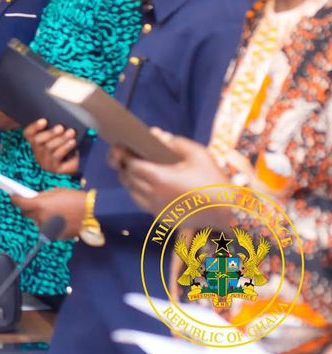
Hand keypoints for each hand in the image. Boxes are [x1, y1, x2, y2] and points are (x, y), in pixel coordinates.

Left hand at [11, 188, 85, 239]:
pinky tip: (59, 220)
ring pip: (37, 222)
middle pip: (26, 214)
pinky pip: (47, 230)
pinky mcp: (54, 236)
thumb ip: (42, 196)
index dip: (15, 199)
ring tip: (53, 212)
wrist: (91, 212)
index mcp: (40, 205)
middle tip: (35, 204)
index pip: (20, 203)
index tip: (14, 197)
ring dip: (41, 218)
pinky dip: (50, 225)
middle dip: (29, 209)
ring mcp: (47, 229)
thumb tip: (34, 198)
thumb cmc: (74, 199)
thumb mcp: (56, 192)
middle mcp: (41, 218)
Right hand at [25, 119, 79, 175]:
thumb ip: (57, 129)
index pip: (28, 134)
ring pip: (48, 148)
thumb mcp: (62, 136)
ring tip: (71, 132)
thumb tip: (58, 120)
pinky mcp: (54, 169)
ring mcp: (45, 162)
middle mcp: (38, 153)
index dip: (34, 127)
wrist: (82, 164)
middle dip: (50, 133)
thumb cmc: (71, 147)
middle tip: (61, 127)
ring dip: (60, 139)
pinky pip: (57, 156)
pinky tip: (72, 142)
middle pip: (37, 140)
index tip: (44, 120)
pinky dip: (65, 147)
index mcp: (37, 143)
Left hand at [113, 129, 228, 215]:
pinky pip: (143, 204)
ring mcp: (156, 209)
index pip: (130, 165)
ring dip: (131, 180)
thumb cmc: (214, 181)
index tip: (123, 147)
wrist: (229, 212)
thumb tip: (158, 136)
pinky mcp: (162, 218)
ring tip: (138, 169)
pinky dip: (141, 193)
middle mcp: (153, 196)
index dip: (124, 155)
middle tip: (127, 156)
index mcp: (159, 179)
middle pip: (127, 178)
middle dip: (125, 166)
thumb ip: (176, 142)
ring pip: (132, 193)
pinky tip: (150, 185)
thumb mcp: (198, 154)